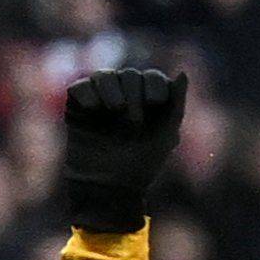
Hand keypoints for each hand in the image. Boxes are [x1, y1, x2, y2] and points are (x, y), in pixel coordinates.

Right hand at [59, 67, 187, 233]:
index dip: (154, 87)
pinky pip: (80, 87)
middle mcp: (124, 95)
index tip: (154, 106)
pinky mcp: (77, 106)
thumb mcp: (166, 135)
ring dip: (112, 91)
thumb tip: (183, 73)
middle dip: (135, 95)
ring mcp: (99, 99)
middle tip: (134, 122)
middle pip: (130, 75)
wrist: (109, 187)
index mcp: (147, 100)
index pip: (153, 77)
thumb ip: (176, 103)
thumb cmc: (142, 164)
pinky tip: (94, 110)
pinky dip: (89, 94)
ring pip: (104, 76)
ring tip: (116, 111)